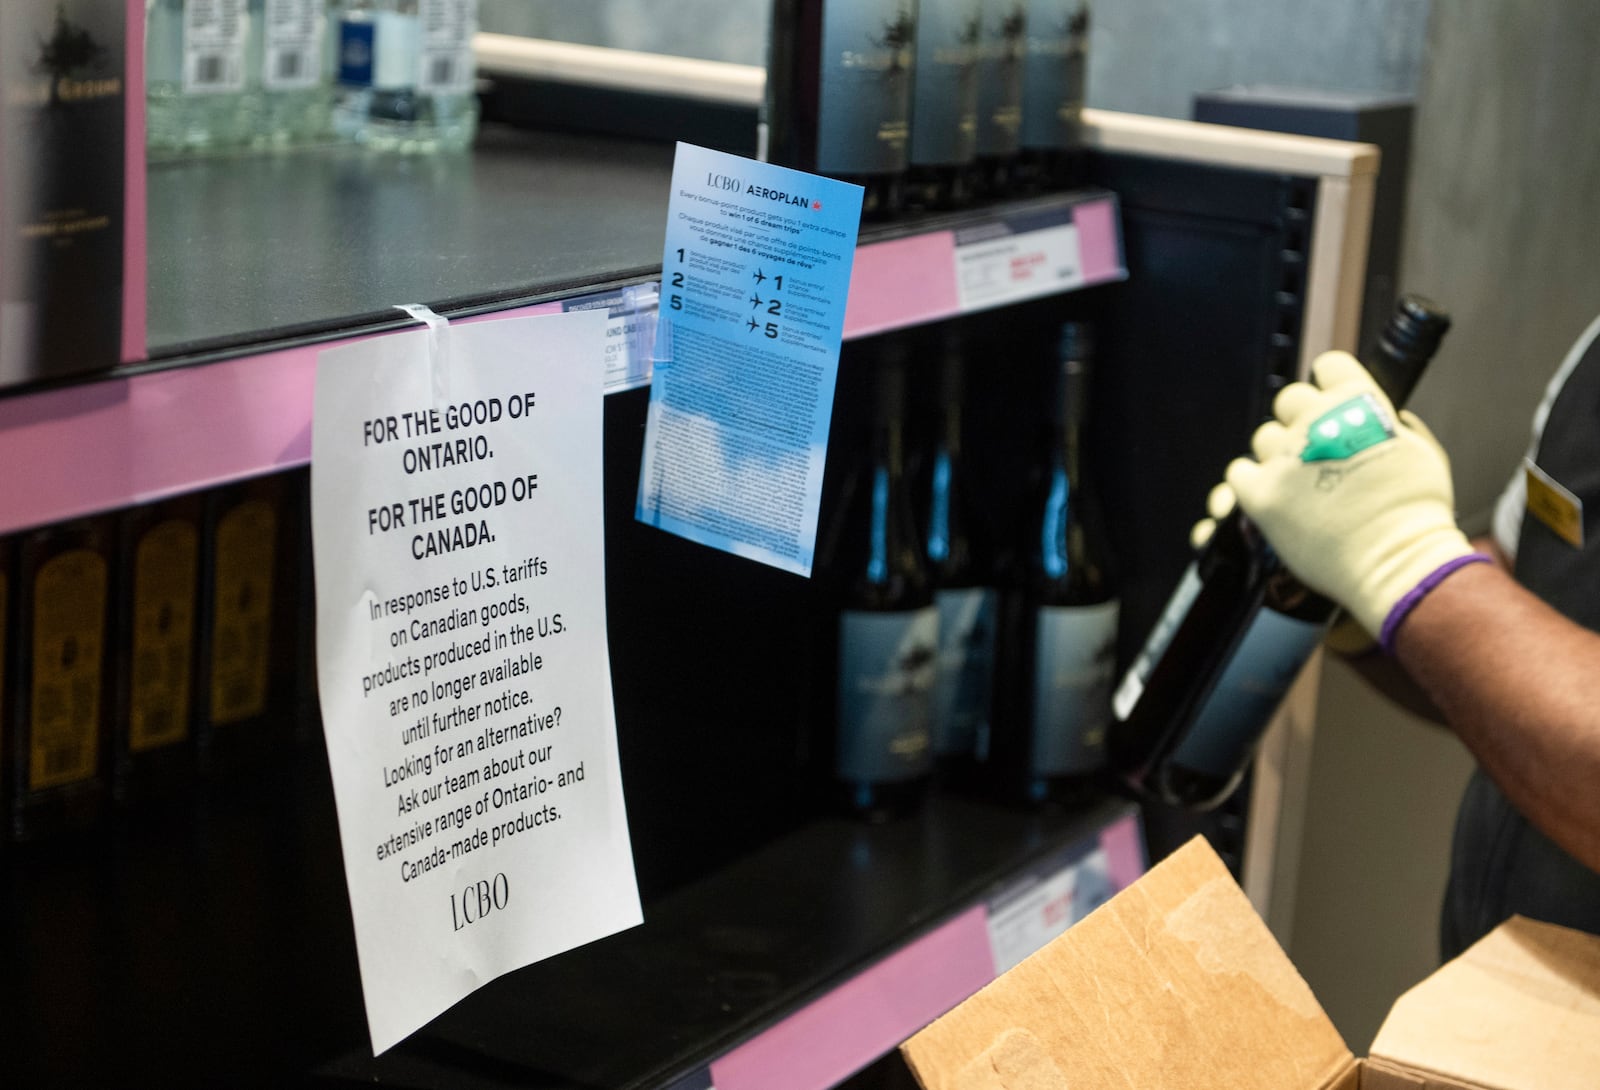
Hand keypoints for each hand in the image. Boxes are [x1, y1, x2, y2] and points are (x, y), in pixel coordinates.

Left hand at [1224, 351, 1481, 645]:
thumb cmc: (1414, 513)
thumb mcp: (1422, 450)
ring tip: (1303, 484)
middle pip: (1290, 400)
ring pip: (1265, 439)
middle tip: (1318, 451)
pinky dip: (1252, 483)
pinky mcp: (1261, 494)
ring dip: (1280, 455)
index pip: (1329, 365)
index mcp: (1358, 403)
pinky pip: (1239, 473)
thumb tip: (1381, 412)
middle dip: (1302, 420)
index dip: (1330, 384)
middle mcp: (1316, 422)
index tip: (1332, 403)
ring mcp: (1285, 458)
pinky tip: (1273, 496)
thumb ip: (1394, 423)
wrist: (1397, 563)